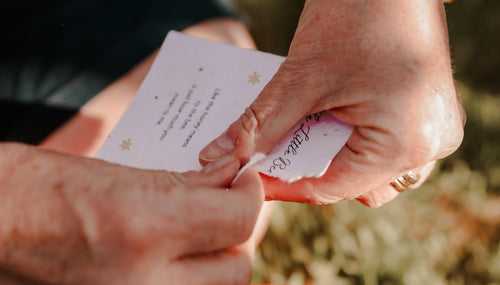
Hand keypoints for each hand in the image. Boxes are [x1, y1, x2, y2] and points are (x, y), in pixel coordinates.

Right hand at [0, 143, 262, 284]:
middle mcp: (141, 283)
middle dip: (236, 235)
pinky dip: (185, 277)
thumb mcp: (116, 174)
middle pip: (236, 270)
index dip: (249, 194)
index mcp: (140, 229)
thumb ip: (187, 182)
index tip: (244, 180)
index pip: (237, 221)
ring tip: (197, 233)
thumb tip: (231, 176)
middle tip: (222, 207)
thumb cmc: (37, 188)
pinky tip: (171, 255)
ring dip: (215, 262)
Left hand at [199, 0, 464, 205]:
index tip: (249, 177)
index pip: (332, 188)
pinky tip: (327, 123)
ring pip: (371, 173)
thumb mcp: (303, 76)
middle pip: (353, 185)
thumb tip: (221, 155)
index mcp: (405, 143)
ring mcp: (434, 132)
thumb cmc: (357, 13)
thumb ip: (261, 123)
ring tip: (299, 137)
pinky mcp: (429, 117)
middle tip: (271, 156)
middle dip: (309, 172)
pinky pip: (386, 150)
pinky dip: (353, 144)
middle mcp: (428, 147)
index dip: (284, 186)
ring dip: (333, 161)